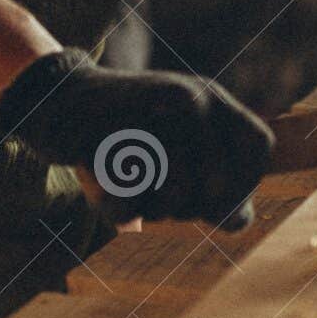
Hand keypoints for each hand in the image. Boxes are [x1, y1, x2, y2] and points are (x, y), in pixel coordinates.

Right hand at [0, 49, 273, 229]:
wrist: (56, 104)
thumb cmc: (123, 141)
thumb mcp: (176, 164)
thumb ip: (213, 194)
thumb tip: (236, 220)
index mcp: (213, 101)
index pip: (259, 146)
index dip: (244, 182)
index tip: (212, 202)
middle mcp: (194, 97)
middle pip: (220, 184)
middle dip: (191, 208)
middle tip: (159, 197)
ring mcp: (156, 109)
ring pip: (179, 193)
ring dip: (153, 209)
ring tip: (133, 189)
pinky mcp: (115, 128)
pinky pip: (132, 199)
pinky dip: (118, 207)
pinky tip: (107, 187)